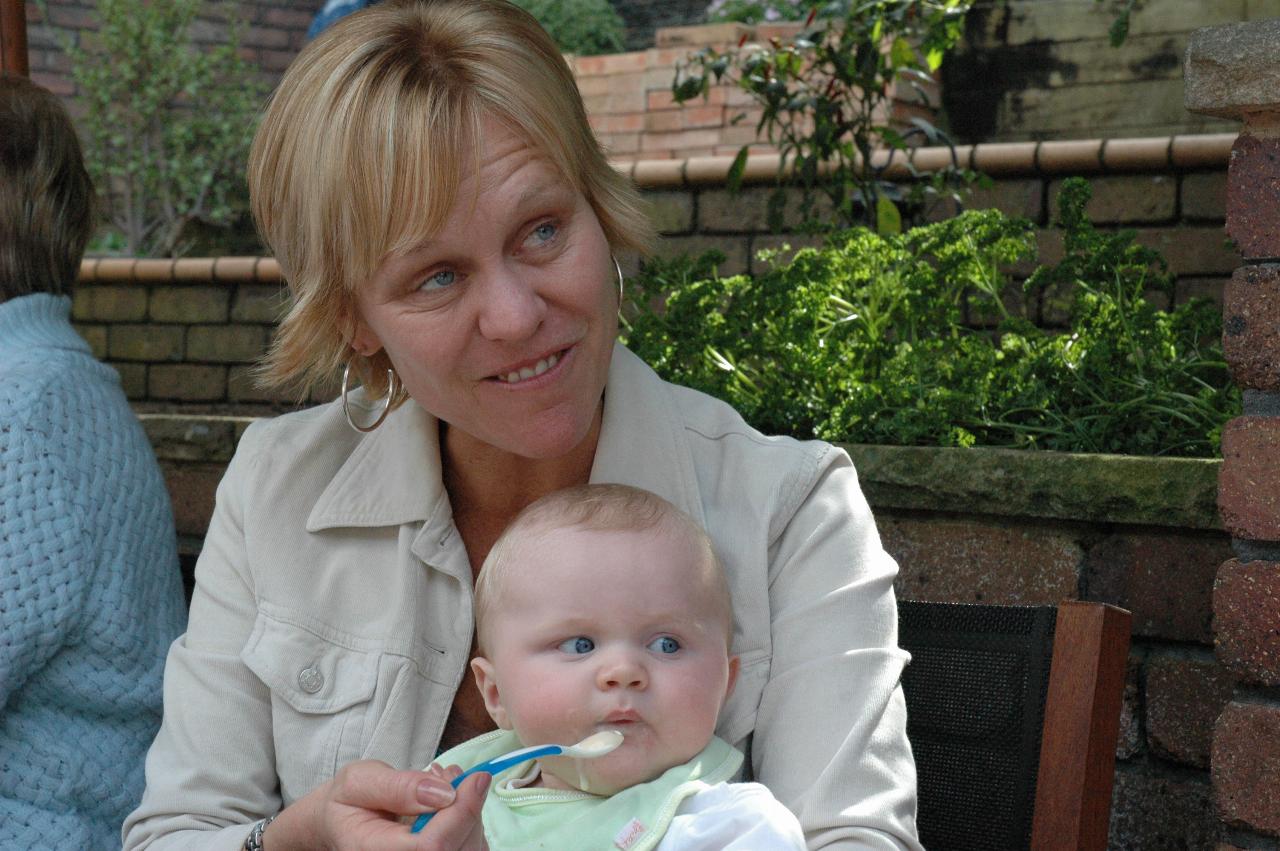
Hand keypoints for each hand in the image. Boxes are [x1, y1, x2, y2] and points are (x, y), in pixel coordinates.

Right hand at [263, 759, 488, 849]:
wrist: (340, 823)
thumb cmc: (348, 802)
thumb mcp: (359, 782)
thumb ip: (399, 786)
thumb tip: (445, 792)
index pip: (430, 846)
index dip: (460, 813)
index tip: (475, 778)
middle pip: (458, 849)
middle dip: (467, 807)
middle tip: (452, 775)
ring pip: (470, 849)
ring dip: (470, 812)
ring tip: (444, 785)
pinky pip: (471, 847)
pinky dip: (469, 821)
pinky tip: (450, 802)